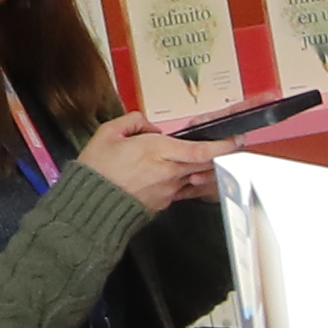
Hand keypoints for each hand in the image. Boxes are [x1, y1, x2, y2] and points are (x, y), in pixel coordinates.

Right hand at [75, 115, 223, 212]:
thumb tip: (150, 126)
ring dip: (209, 169)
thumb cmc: (98, 170)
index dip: (222, 146)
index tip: (236, 140)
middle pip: (206, 164)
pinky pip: (186, 190)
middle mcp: (168, 171)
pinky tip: (195, 176)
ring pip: (198, 177)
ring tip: (215, 160)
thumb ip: (133, 122)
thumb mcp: (108, 133)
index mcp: (156, 151)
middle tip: (231, 146)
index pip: (199, 150)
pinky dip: (194, 182)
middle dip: (221, 155)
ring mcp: (169, 189)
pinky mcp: (165, 202)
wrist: (91, 205)